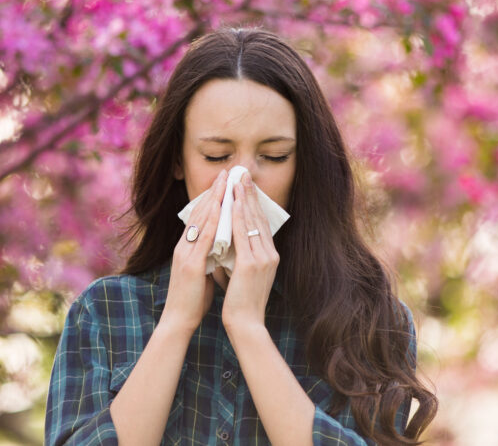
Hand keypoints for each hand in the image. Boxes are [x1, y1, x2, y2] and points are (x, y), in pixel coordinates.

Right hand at [162, 169, 226, 333]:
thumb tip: (222, 246)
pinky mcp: (190, 265)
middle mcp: (183, 246)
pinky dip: (212, 222)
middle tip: (226, 173)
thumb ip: (209, 256)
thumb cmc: (193, 299)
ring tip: (225, 182)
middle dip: (213, 192)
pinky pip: (203, 239)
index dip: (211, 198)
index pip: (199, 217)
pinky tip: (220, 210)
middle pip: (198, 212)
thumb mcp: (202, 271)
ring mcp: (185, 254)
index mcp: (187, 248)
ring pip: (200, 221)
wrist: (179, 321)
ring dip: (214, 200)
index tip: (223, 183)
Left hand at [222, 172, 279, 329]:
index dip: (253, 203)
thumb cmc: (241, 302)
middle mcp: (270, 254)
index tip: (245, 186)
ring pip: (251, 222)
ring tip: (237, 180)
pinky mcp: (252, 264)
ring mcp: (263, 258)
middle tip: (242, 174)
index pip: (260, 223)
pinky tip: (232, 202)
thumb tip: (227, 243)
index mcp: (269, 256)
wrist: (246, 323)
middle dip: (249, 194)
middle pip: (258, 217)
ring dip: (243, 199)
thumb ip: (239, 256)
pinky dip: (237, 216)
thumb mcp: (242, 274)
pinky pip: (243, 234)